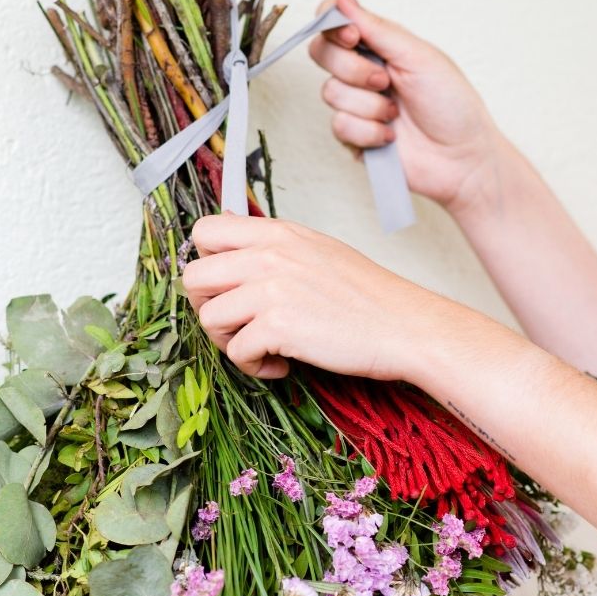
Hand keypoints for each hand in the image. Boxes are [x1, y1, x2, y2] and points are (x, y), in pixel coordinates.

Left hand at [183, 214, 456, 380]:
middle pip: (192, 277)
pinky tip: (281, 362)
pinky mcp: (279, 326)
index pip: (204, 230)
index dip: (205, 260)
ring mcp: (272, 290)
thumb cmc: (365, 293)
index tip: (225, 284)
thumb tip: (230, 229)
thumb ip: (269, 242)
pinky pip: (237, 352)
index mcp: (276, 233)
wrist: (404, 325)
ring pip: (208, 318)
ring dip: (229, 341)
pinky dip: (254, 365)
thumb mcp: (314, 248)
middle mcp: (268, 256)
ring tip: (262, 345)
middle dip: (206, 306)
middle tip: (235, 322)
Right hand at [309, 0, 500, 214]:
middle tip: (385, 81)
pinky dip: (368, 131)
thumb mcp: (417, 56)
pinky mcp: (352, 136)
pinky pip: (338, 125)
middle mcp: (361, 72)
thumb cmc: (452, 104)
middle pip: (321, 53)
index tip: (354, 38)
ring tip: (395, 114)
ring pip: (330, 92)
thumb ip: (376, 28)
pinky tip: (390, 136)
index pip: (334, 24)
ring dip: (368, 105)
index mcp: (379, 46)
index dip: (333, 27)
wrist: (462, 158)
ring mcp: (354, 104)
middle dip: (353, 69)